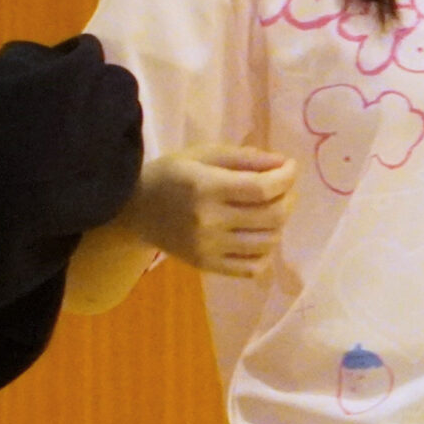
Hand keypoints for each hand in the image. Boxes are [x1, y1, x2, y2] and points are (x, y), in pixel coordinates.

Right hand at [123, 145, 297, 278]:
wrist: (133, 211)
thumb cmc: (172, 175)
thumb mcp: (203, 154)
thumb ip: (245, 158)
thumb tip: (283, 163)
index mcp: (206, 187)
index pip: (263, 189)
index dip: (287, 178)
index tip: (290, 168)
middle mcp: (208, 220)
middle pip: (273, 216)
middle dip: (289, 198)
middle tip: (284, 189)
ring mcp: (208, 247)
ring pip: (269, 242)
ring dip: (280, 224)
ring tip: (270, 211)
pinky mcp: (206, 266)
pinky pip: (254, 268)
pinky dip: (266, 252)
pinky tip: (258, 236)